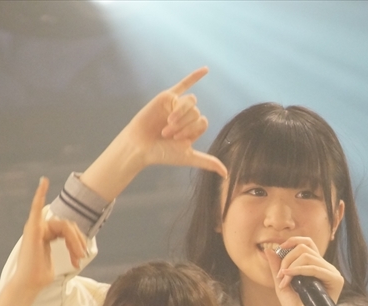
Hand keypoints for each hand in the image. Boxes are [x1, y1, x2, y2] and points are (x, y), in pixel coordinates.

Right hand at [0, 178, 86, 305]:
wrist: (30, 283)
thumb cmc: (41, 275)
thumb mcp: (58, 261)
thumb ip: (67, 251)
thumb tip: (80, 254)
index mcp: (46, 234)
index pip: (67, 229)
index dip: (76, 241)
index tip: (81, 256)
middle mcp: (40, 228)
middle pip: (68, 227)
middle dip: (77, 242)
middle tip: (82, 257)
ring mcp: (35, 227)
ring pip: (65, 226)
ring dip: (74, 242)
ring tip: (77, 257)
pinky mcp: (33, 228)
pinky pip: (36, 208)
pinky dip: (40, 194)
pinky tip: (43, 182)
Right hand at [81, 67, 226, 201]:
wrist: (140, 145)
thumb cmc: (162, 153)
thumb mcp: (188, 157)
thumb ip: (207, 162)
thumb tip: (226, 175)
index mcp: (192, 129)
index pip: (203, 122)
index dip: (192, 130)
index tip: (178, 140)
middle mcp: (187, 117)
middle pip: (196, 112)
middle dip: (184, 124)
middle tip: (168, 134)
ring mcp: (177, 106)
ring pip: (190, 102)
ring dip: (180, 114)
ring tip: (166, 124)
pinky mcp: (167, 97)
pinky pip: (184, 84)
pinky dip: (195, 76)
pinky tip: (206, 69)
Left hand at [263, 238, 344, 305]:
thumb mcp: (282, 283)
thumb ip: (276, 266)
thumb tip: (268, 249)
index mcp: (315, 265)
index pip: (307, 243)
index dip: (293, 241)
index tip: (279, 249)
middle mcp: (325, 267)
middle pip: (304, 248)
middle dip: (287, 258)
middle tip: (280, 274)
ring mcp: (331, 272)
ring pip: (307, 256)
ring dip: (290, 266)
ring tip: (284, 280)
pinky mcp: (335, 280)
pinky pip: (315, 267)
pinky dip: (298, 270)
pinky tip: (288, 277)